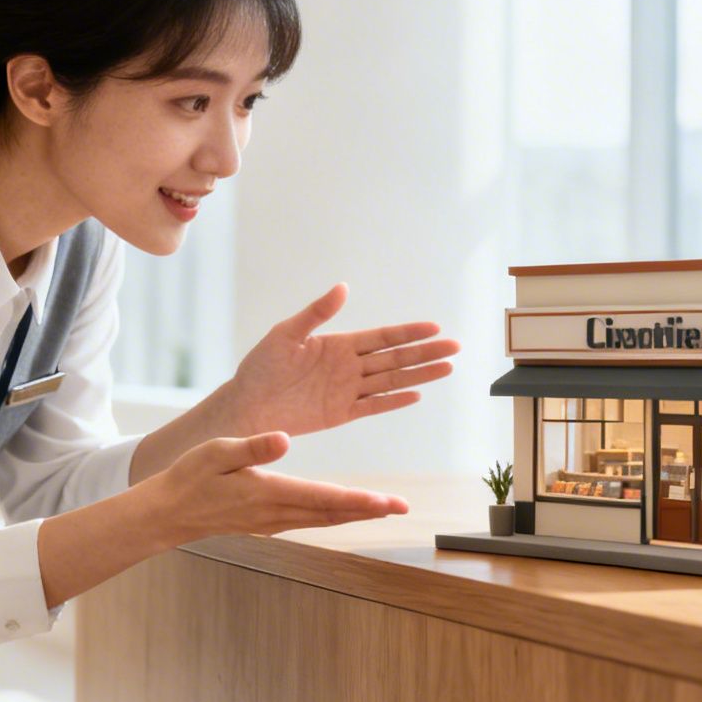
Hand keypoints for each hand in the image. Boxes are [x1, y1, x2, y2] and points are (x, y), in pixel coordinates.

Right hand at [151, 431, 408, 541]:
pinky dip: (333, 514)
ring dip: (355, 514)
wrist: (168, 513)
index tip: (387, 502)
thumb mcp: (217, 452)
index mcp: (268, 492)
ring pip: (324, 519)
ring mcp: (273, 521)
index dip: (358, 500)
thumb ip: (253, 446)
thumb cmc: (190, 478)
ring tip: (383, 508)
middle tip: (402, 507)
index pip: (323, 497)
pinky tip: (344, 510)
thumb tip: (284, 439)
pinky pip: (310, 520)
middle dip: (369, 510)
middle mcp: (276, 512)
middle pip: (333, 513)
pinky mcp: (268, 522)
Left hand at [221, 284, 458, 437]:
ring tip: (446, 369)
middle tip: (454, 347)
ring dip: (419, 375)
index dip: (408, 332)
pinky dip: (394, 402)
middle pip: (394, 358)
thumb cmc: (260, 367)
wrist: (246, 406)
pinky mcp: (340, 413)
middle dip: (425, 352)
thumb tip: (343, 288)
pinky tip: (416, 394)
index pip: (381, 337)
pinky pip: (373, 406)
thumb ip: (316, 313)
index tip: (434, 327)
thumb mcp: (286, 334)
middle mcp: (348, 366)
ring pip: (391, 381)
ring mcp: (347, 391)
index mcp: (337, 344)